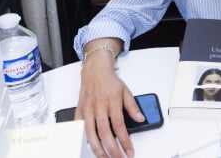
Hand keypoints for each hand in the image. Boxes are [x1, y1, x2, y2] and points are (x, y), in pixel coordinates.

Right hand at [75, 40, 144, 157]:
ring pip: (90, 133)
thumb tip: (141, 118)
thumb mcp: (126, 91)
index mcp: (113, 101)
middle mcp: (99, 106)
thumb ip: (133, 106)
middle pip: (105, 132)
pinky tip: (91, 147)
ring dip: (97, 148)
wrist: (95, 70)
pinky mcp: (79, 110)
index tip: (129, 151)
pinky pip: (80, 127)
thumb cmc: (110, 81)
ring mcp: (88, 109)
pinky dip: (84, 138)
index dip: (124, 140)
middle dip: (111, 149)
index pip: (119, 125)